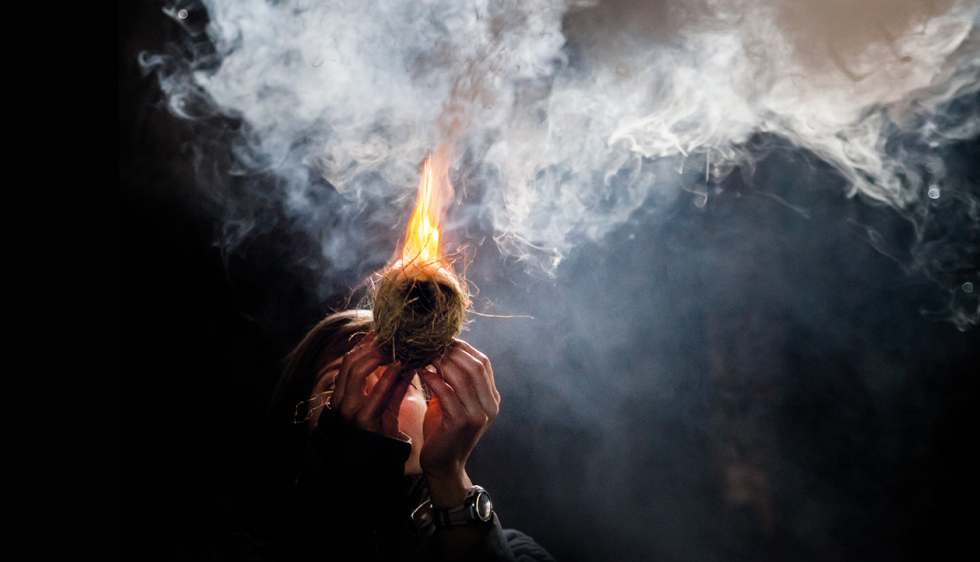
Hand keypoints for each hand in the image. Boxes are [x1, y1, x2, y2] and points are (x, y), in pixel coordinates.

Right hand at [329, 333, 411, 439]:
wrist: (377, 462)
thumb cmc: (381, 432)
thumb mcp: (387, 403)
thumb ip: (394, 384)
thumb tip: (407, 362)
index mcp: (344, 394)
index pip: (349, 360)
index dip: (364, 344)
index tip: (381, 331)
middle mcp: (342, 399)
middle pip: (350, 361)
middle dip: (370, 346)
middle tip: (390, 335)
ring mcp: (350, 410)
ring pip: (356, 372)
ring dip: (376, 356)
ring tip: (395, 347)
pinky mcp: (363, 420)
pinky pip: (373, 395)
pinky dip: (386, 378)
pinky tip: (399, 366)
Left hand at [417, 340, 499, 506]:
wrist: (442, 465)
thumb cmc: (443, 429)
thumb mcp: (453, 400)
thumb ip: (454, 379)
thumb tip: (442, 349)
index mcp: (492, 398)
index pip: (483, 362)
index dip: (463, 348)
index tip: (442, 340)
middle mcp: (490, 405)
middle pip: (475, 366)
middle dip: (452, 352)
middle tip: (430, 344)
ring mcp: (478, 415)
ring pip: (463, 377)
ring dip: (442, 362)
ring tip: (424, 355)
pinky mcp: (462, 423)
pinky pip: (447, 393)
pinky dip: (433, 379)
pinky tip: (420, 372)